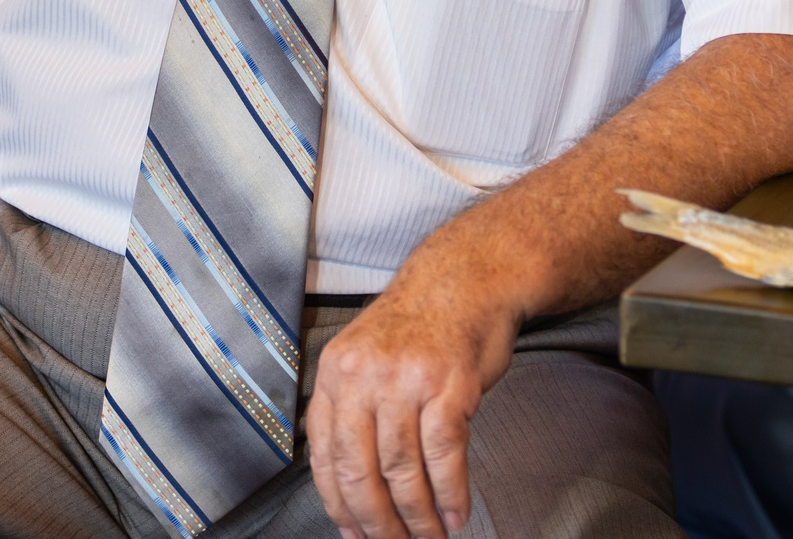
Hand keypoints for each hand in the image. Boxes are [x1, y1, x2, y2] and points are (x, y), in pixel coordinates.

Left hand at [307, 280, 515, 538]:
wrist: (467, 279)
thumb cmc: (421, 325)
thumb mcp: (367, 356)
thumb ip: (354, 409)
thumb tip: (350, 483)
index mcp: (336, 371)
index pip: (325, 454)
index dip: (338, 503)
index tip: (352, 533)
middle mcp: (364, 375)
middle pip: (360, 469)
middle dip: (376, 521)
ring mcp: (406, 378)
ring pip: (402, 469)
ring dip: (418, 516)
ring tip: (429, 538)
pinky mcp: (449, 385)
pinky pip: (444, 455)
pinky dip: (451, 494)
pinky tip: (456, 514)